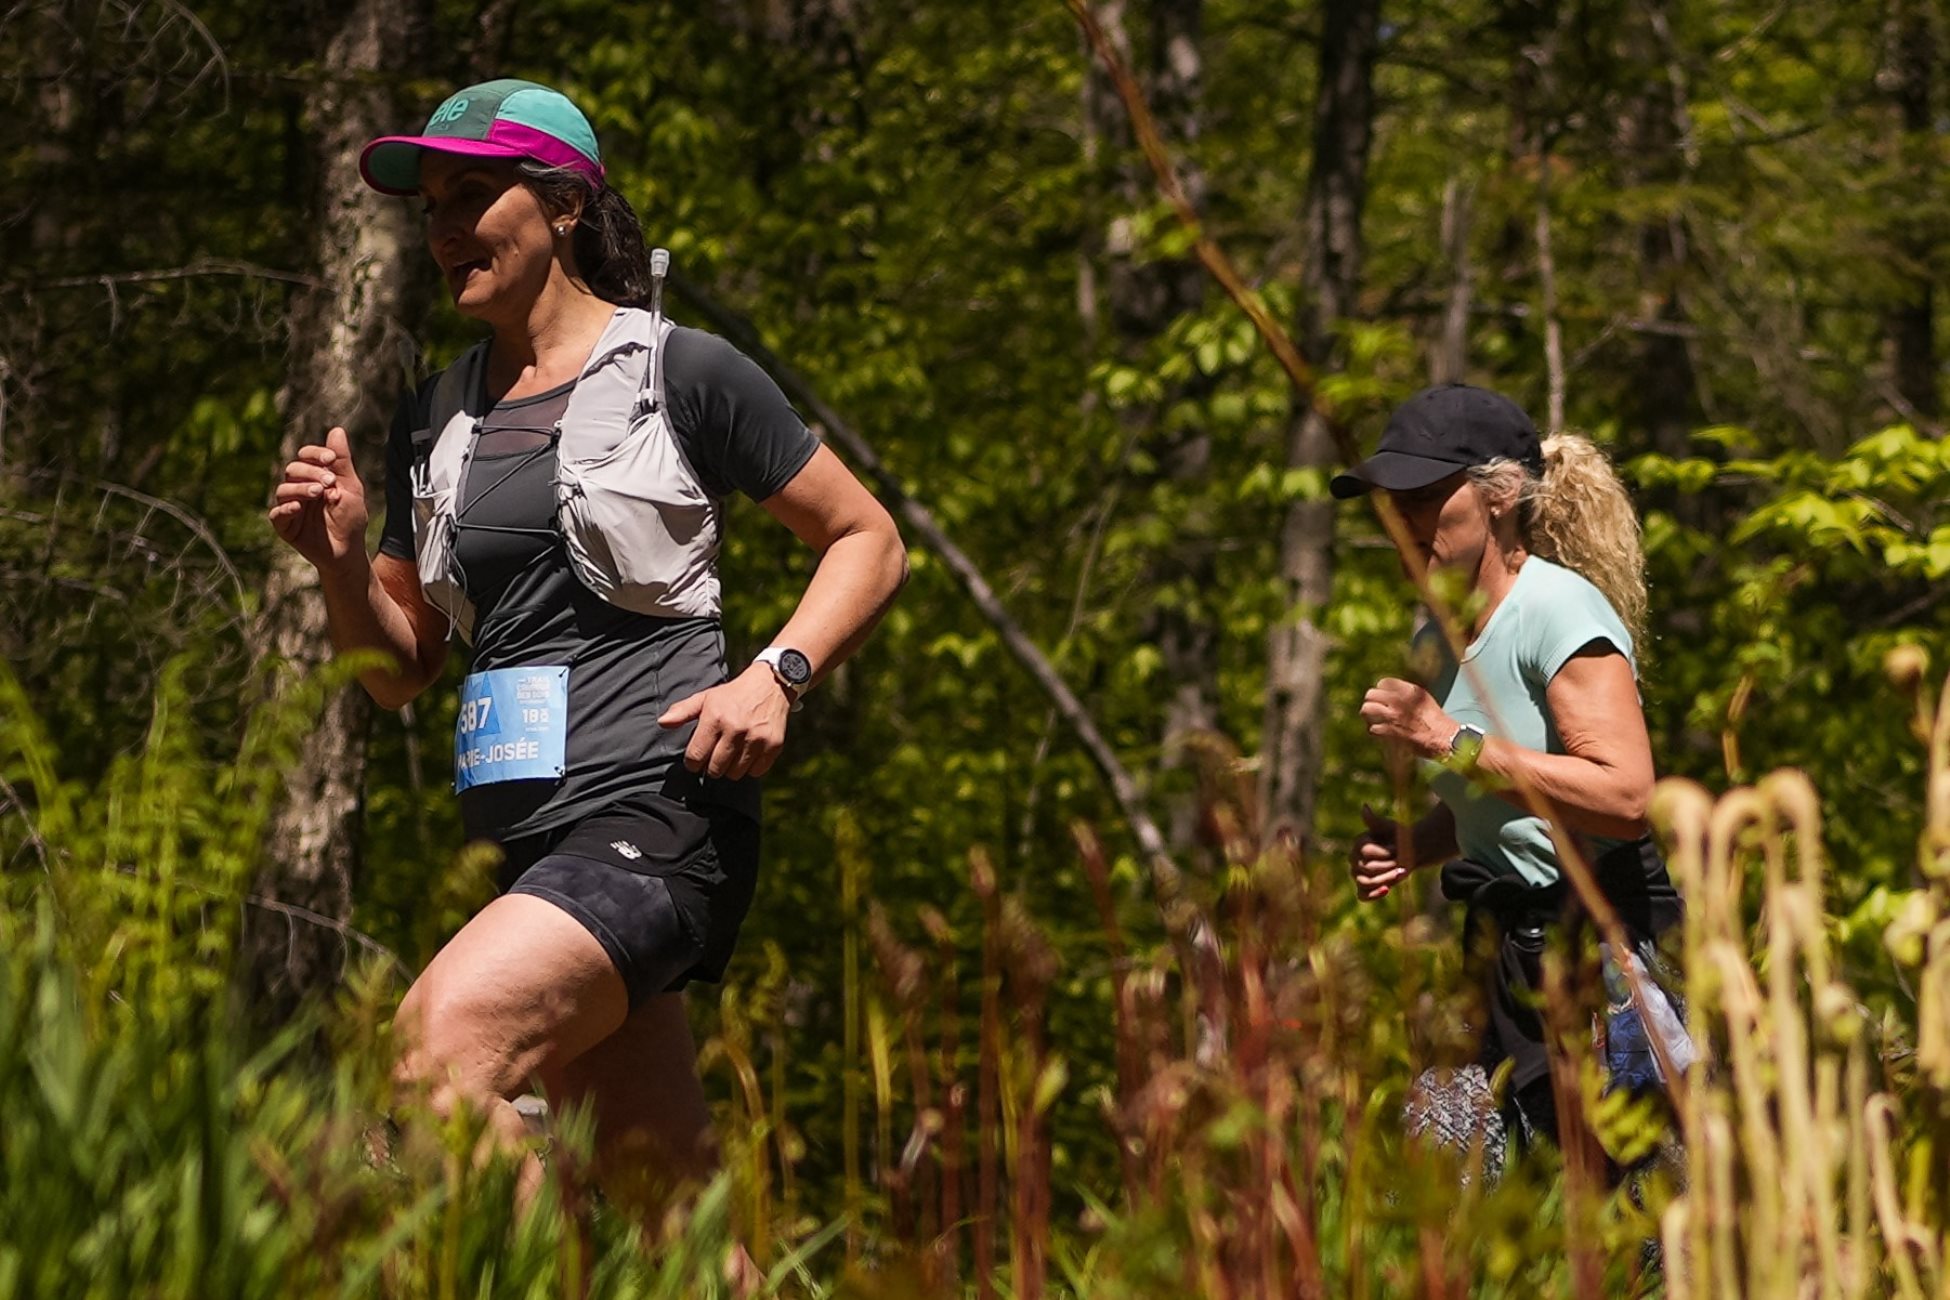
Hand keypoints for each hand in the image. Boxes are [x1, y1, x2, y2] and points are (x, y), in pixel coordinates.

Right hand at [269, 426, 367, 573]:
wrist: (348, 551)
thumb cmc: (350, 519)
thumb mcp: (350, 488)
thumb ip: (342, 461)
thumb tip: (336, 430)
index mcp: (314, 477)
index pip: (305, 456)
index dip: (315, 454)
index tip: (330, 459)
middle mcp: (299, 489)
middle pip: (293, 469)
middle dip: (310, 472)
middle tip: (329, 482)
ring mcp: (291, 506)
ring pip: (284, 489)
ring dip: (301, 488)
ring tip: (318, 493)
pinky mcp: (285, 526)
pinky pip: (277, 514)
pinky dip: (286, 509)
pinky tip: (298, 507)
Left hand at [658, 664, 791, 778]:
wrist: (771, 684)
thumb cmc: (733, 694)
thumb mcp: (706, 698)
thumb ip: (682, 711)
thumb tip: (662, 723)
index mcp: (715, 717)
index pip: (696, 756)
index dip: (692, 763)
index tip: (695, 760)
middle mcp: (736, 729)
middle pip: (715, 769)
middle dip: (711, 767)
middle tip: (714, 757)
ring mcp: (756, 739)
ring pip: (735, 774)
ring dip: (730, 769)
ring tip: (732, 754)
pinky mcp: (773, 745)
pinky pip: (755, 772)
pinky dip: (750, 768)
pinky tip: (748, 754)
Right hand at [1350, 803, 1413, 900]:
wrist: (1408, 851)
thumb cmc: (1398, 837)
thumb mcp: (1389, 828)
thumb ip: (1375, 821)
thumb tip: (1364, 807)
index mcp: (1358, 845)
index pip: (1365, 853)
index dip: (1383, 853)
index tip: (1396, 849)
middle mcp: (1354, 860)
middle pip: (1366, 869)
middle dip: (1387, 868)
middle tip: (1403, 865)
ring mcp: (1358, 874)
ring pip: (1364, 882)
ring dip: (1385, 880)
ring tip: (1401, 874)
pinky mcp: (1365, 887)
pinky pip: (1362, 895)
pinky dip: (1373, 895)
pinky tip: (1387, 890)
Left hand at [1359, 677, 1454, 758]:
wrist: (1443, 738)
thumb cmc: (1436, 720)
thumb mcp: (1424, 699)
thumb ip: (1408, 693)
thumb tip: (1393, 692)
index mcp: (1408, 690)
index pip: (1383, 682)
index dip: (1380, 690)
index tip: (1382, 697)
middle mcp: (1398, 700)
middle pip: (1371, 694)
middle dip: (1371, 701)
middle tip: (1374, 708)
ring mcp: (1393, 716)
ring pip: (1366, 709)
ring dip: (1368, 715)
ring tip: (1372, 719)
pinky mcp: (1390, 731)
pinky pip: (1372, 728)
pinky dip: (1375, 731)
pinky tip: (1380, 733)